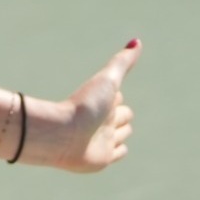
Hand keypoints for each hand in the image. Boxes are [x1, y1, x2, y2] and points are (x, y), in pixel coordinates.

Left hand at [45, 39, 140, 172]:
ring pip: (124, 133)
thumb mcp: (107, 81)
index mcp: (103, 102)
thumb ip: (122, 63)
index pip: (119, 97)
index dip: (115, 96)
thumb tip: (137, 41)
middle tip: (101, 116)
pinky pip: (120, 152)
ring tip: (100, 132)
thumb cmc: (83, 106)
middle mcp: (103, 120)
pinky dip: (119, 148)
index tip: (104, 96)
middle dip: (121, 114)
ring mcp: (103, 139)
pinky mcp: (102, 158)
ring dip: (121, 132)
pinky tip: (111, 148)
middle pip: (125, 115)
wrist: (62, 136)